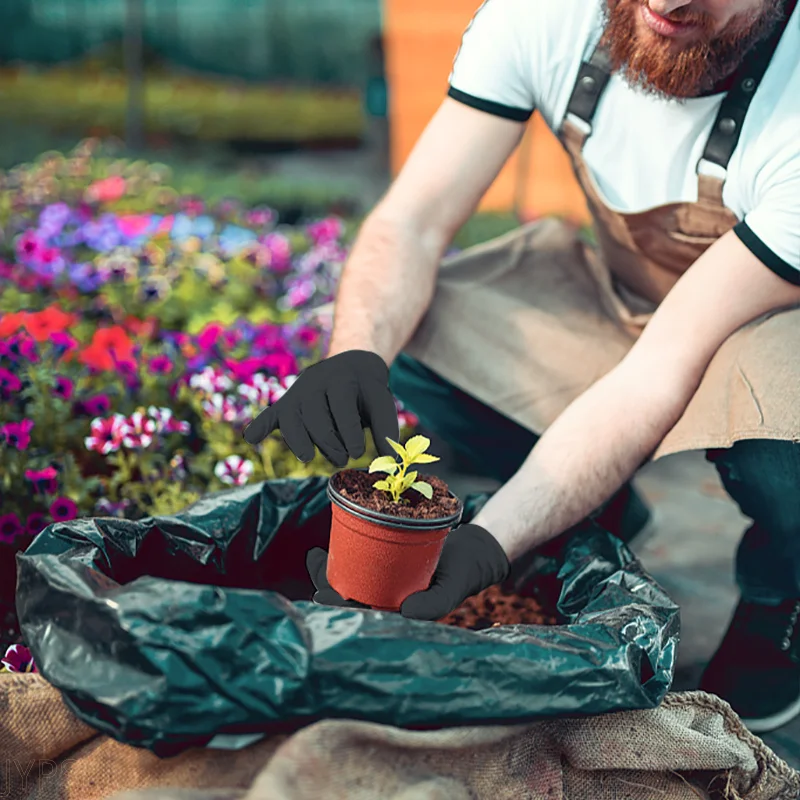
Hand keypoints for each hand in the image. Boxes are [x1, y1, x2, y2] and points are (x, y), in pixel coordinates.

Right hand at [242, 349, 398, 466]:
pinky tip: (251, 438)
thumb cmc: (368, 392)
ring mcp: (298, 391)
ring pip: (291, 417)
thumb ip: (386, 430)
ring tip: (310, 458)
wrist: (353, 366)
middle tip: (343, 459)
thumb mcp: (382, 403)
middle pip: (314, 414)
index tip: (358, 452)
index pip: (341, 404)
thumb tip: (387, 463)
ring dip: (299, 441)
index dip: (349, 431)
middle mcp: (316, 380)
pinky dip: (260, 426)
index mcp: (343, 377)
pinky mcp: (286, 403)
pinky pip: (269, 414)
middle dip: (328, 441)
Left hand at [305, 524, 509, 619]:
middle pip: (351, 594)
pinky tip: (330, 546)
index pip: (361, 611)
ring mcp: (385, 579)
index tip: (322, 596)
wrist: (472, 553)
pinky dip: (346, 553)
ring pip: (353, 577)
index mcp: (394, 611)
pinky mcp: (388, 560)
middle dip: (330, 585)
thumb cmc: (460, 576)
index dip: (340, 605)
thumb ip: (432, 605)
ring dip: (331, 571)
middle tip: (314, 566)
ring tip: (315, 556)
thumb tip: (406, 612)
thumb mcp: (449, 591)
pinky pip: (363, 559)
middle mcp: (386, 597)